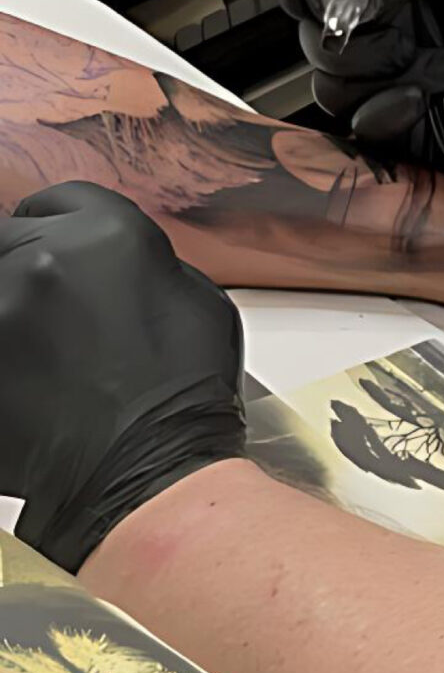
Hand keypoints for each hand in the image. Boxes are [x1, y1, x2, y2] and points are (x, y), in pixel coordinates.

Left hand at [0, 183, 245, 570]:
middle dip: (23, 264)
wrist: (150, 473)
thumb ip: (142, 265)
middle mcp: (43, 257)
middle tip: (44, 309)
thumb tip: (112, 268)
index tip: (52, 245)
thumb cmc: (184, 393)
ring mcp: (0, 308)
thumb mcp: (196, 299)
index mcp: (108, 231)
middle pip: (7, 238)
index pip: (56, 200)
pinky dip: (6, 358)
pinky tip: (27, 383)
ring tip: (36, 350)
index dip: (56, 225)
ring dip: (11, 310)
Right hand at [281, 0, 443, 198]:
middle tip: (392, 20)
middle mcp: (399, 30)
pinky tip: (426, 98)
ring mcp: (397, 82)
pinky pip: (359, 122)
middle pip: (322, 22)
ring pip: (331, 73)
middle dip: (345, 21)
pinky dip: (384, 108)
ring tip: (439, 64)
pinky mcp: (405, 132)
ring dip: (374, 65)